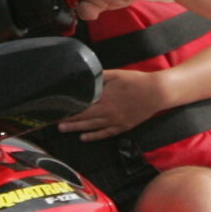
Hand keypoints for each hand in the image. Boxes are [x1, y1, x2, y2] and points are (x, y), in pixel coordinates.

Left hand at [57, 67, 172, 139]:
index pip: (82, 103)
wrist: (156, 93)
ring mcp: (114, 120)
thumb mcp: (116, 74)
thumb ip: (100, 77)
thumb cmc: (136, 81)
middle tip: (53, 121)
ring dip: (76, 128)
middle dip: (67, 119)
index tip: (57, 108)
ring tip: (62, 129)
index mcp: (105, 97)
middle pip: (83, 116)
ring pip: (91, 126)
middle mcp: (107, 111)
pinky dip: (93, 136)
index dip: (68, 107)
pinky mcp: (122, 127)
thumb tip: (86, 78)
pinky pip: (105, 133)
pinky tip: (83, 137)